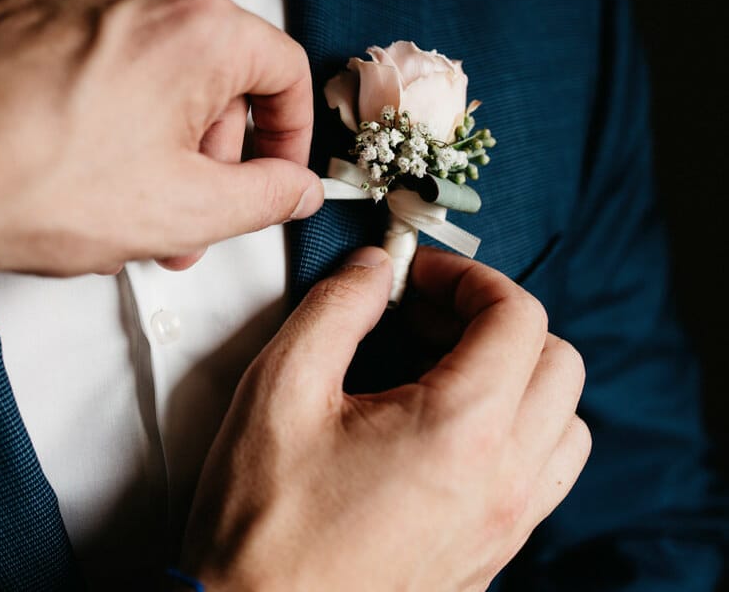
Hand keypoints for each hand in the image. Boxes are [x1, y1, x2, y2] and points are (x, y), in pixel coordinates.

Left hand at [0, 0, 322, 276]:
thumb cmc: (31, 186)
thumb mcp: (183, 213)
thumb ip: (265, 196)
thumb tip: (297, 188)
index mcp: (198, 29)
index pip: (284, 71)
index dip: (290, 136)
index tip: (274, 176)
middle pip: (215, 70)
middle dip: (211, 152)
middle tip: (188, 218)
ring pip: (155, 63)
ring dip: (159, 134)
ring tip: (127, 202)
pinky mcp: (30, 3)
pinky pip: (99, 50)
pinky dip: (108, 102)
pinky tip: (80, 158)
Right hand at [177, 246, 589, 590]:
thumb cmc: (263, 521)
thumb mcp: (280, 388)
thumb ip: (335, 308)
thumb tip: (374, 269)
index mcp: (461, 431)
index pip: (516, 318)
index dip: (469, 276)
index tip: (419, 276)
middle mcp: (503, 482)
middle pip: (558, 363)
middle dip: (496, 321)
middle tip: (425, 317)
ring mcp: (503, 528)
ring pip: (565, 426)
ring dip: (517, 380)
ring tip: (441, 373)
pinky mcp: (488, 559)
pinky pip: (540, 480)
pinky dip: (513, 435)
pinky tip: (440, 434)